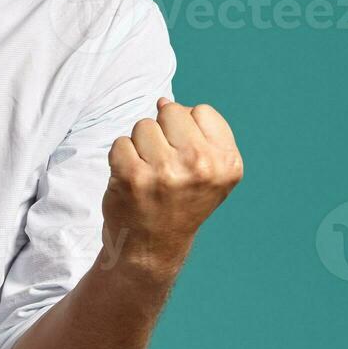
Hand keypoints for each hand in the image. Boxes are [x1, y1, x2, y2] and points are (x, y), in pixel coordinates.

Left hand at [101, 96, 243, 273]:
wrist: (153, 248)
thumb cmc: (180, 201)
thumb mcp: (212, 171)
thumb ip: (198, 131)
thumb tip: (163, 100)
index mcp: (227, 162)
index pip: (201, 111)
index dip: (188, 130)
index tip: (186, 158)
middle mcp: (201, 166)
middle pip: (170, 111)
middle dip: (162, 132)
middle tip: (165, 166)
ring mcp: (165, 171)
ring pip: (143, 125)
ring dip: (140, 146)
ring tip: (149, 175)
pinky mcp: (132, 177)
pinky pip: (120, 142)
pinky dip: (120, 159)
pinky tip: (131, 181)